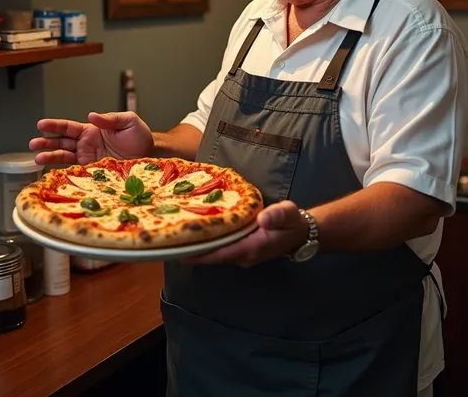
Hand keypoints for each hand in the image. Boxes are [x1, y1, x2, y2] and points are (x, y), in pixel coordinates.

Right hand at [29, 111, 154, 165]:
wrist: (150, 156)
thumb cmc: (140, 137)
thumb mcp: (128, 121)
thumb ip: (111, 118)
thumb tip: (91, 115)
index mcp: (92, 130)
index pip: (69, 127)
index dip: (55, 126)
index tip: (41, 125)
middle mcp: (87, 144)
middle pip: (61, 142)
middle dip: (46, 142)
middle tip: (33, 144)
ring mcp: (88, 158)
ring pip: (65, 156)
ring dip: (51, 157)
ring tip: (37, 159)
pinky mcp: (93, 171)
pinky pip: (76, 171)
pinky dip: (64, 172)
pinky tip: (53, 172)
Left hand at [185, 200, 308, 266]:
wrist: (301, 233)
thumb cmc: (292, 221)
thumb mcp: (288, 213)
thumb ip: (276, 215)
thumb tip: (262, 218)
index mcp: (253, 247)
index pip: (222, 252)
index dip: (201, 253)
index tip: (181, 251)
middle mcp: (245, 255)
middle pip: (214, 256)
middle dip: (194, 252)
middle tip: (170, 244)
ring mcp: (243, 256)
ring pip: (216, 255)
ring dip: (199, 250)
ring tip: (178, 240)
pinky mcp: (242, 251)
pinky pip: (221, 251)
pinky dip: (208, 246)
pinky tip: (197, 237)